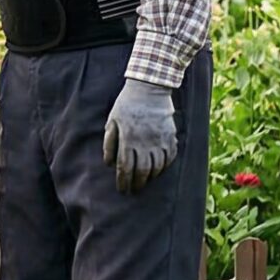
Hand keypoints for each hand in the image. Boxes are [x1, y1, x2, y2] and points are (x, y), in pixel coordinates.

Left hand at [102, 78, 177, 193]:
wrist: (149, 89)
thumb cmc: (126, 105)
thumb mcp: (112, 121)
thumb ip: (109, 143)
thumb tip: (109, 163)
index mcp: (128, 140)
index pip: (125, 168)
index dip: (123, 181)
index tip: (122, 190)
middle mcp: (145, 142)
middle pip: (142, 171)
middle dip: (137, 184)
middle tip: (133, 190)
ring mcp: (159, 140)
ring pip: (157, 167)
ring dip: (151, 177)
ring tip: (145, 181)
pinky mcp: (170, 136)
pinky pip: (170, 157)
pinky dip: (165, 166)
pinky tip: (159, 169)